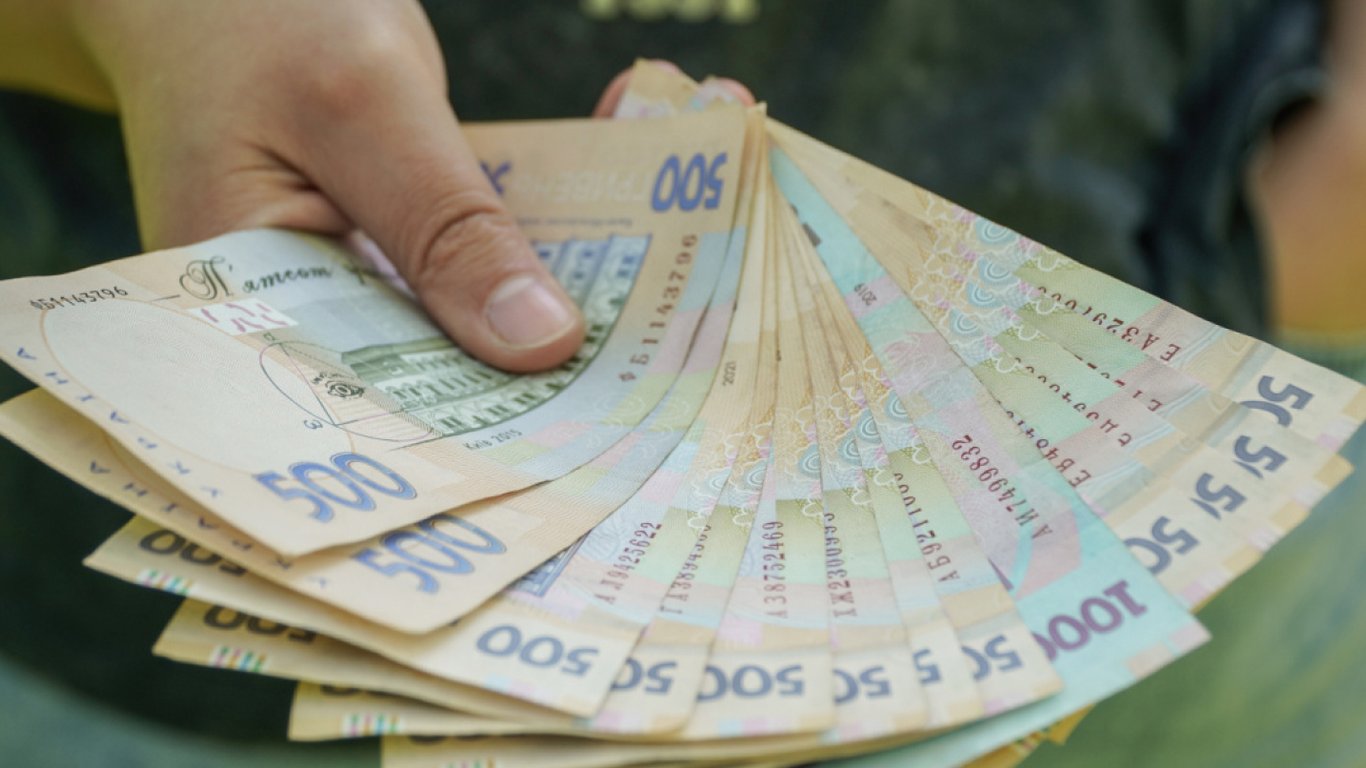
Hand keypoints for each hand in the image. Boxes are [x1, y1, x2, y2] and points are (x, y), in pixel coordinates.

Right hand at [30, 1, 749, 371]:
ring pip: (493, 306)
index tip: (622, 426)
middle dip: (579, 356)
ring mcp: (370, 282)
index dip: (504, 435)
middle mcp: (317, 327)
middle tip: (702, 343)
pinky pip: (501, 242)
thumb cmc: (252, 13)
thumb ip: (446, 226)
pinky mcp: (410, 235)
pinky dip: (573, 206)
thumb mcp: (358, 105)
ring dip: (599, 268)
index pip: (387, 416)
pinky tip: (661, 153)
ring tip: (714, 239)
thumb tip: (542, 344)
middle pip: (455, 375)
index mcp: (257, 330)